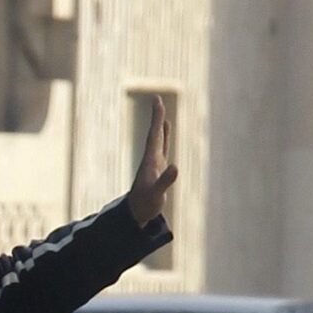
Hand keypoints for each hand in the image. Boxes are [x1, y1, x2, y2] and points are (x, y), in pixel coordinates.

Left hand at [128, 94, 177, 226]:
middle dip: (156, 116)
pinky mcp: (158, 167)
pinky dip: (165, 135)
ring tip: (160, 109)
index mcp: (150, 161)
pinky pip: (163, 146)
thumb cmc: (145, 204)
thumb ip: (165, 181)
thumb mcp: (156, 194)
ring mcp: (154, 162)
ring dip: (159, 123)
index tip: (157, 102)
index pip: (154, 135)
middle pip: (154, 133)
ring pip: (157, 138)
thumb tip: (176, 167)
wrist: (136, 213)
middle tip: (157, 99)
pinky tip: (166, 128)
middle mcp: (150, 158)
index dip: (156, 119)